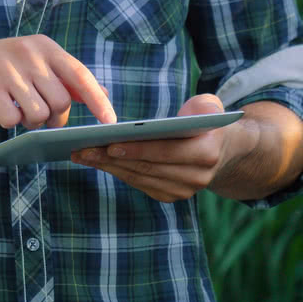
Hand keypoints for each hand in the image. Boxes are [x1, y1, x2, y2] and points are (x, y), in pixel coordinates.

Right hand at [0, 35, 115, 128]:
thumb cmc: (0, 69)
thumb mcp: (34, 64)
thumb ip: (66, 78)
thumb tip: (102, 93)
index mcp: (44, 46)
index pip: (79, 75)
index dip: (97, 100)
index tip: (111, 121)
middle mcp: (28, 53)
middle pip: (60, 101)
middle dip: (54, 117)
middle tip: (40, 116)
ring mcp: (6, 68)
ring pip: (38, 113)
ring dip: (31, 122)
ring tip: (19, 112)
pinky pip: (12, 119)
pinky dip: (9, 123)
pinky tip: (1, 111)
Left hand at [71, 94, 243, 202]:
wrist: (220, 150)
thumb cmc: (205, 121)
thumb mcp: (210, 107)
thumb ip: (205, 106)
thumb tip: (185, 115)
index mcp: (207, 153)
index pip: (167, 152)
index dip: (138, 149)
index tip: (110, 144)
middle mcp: (196, 177)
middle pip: (147, 167)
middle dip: (111, 158)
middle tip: (83, 148)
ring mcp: (183, 190)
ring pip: (138, 177)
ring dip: (107, 167)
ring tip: (81, 154)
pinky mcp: (169, 195)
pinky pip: (137, 183)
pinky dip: (115, 171)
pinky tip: (95, 161)